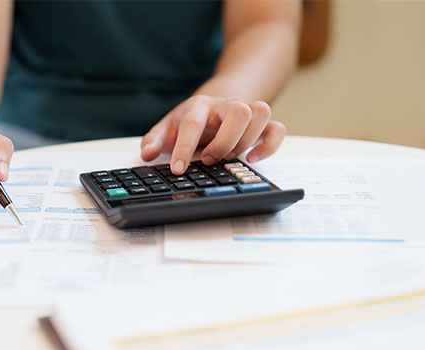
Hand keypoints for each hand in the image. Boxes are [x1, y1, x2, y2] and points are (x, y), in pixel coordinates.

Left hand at [139, 95, 286, 174]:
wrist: (212, 106)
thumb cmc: (189, 121)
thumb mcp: (167, 129)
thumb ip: (154, 140)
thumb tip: (147, 154)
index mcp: (198, 106)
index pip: (193, 123)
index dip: (185, 147)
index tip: (178, 169)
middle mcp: (225, 105)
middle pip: (239, 111)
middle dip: (225, 141)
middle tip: (208, 159)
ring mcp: (246, 112)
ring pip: (261, 112)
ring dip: (247, 140)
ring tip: (229, 157)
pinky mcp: (261, 124)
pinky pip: (277, 128)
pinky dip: (269, 145)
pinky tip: (252, 158)